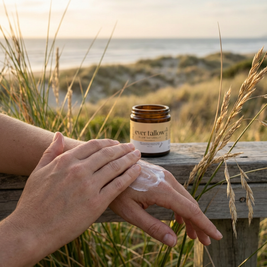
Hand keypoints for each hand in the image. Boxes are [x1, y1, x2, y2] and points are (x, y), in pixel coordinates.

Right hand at [1, 133, 140, 265]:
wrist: (31, 230)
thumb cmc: (33, 201)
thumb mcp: (38, 171)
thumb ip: (51, 151)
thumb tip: (59, 134)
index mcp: (66, 161)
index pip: (93, 145)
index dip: (108, 142)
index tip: (117, 143)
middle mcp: (79, 170)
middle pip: (108, 154)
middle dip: (123, 148)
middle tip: (132, 147)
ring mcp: (89, 186)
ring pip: (116, 167)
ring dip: (130, 159)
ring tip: (138, 155)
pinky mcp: (96, 203)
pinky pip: (118, 185)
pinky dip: (130, 175)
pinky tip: (137, 170)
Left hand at [110, 162, 222, 246]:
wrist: (110, 166)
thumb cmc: (117, 190)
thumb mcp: (131, 212)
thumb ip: (153, 227)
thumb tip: (174, 243)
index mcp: (163, 190)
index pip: (190, 211)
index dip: (204, 225)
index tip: (216, 237)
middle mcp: (168, 180)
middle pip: (190, 204)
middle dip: (199, 223)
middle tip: (204, 241)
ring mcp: (164, 175)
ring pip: (184, 197)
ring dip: (191, 215)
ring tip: (192, 234)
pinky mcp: (160, 174)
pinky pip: (176, 191)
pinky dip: (181, 206)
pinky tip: (178, 218)